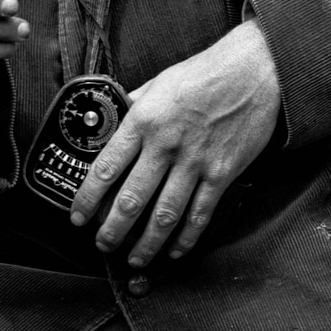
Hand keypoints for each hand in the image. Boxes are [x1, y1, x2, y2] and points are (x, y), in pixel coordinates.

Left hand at [70, 21, 280, 265]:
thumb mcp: (158, 83)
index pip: (106, 167)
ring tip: (134, 258)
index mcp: (143, 120)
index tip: (78, 216)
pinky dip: (186, 238)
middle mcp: (165, 144)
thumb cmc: (203, 74)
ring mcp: (195, 162)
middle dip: (112, 229)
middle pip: (131, 199)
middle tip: (102, 245)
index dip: (87, 198)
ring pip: (164, 215)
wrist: (252, 72)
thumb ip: (136, 106)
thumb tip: (115, 119)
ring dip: (146, 244)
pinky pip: (200, 214)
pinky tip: (174, 250)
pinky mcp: (222, 173)